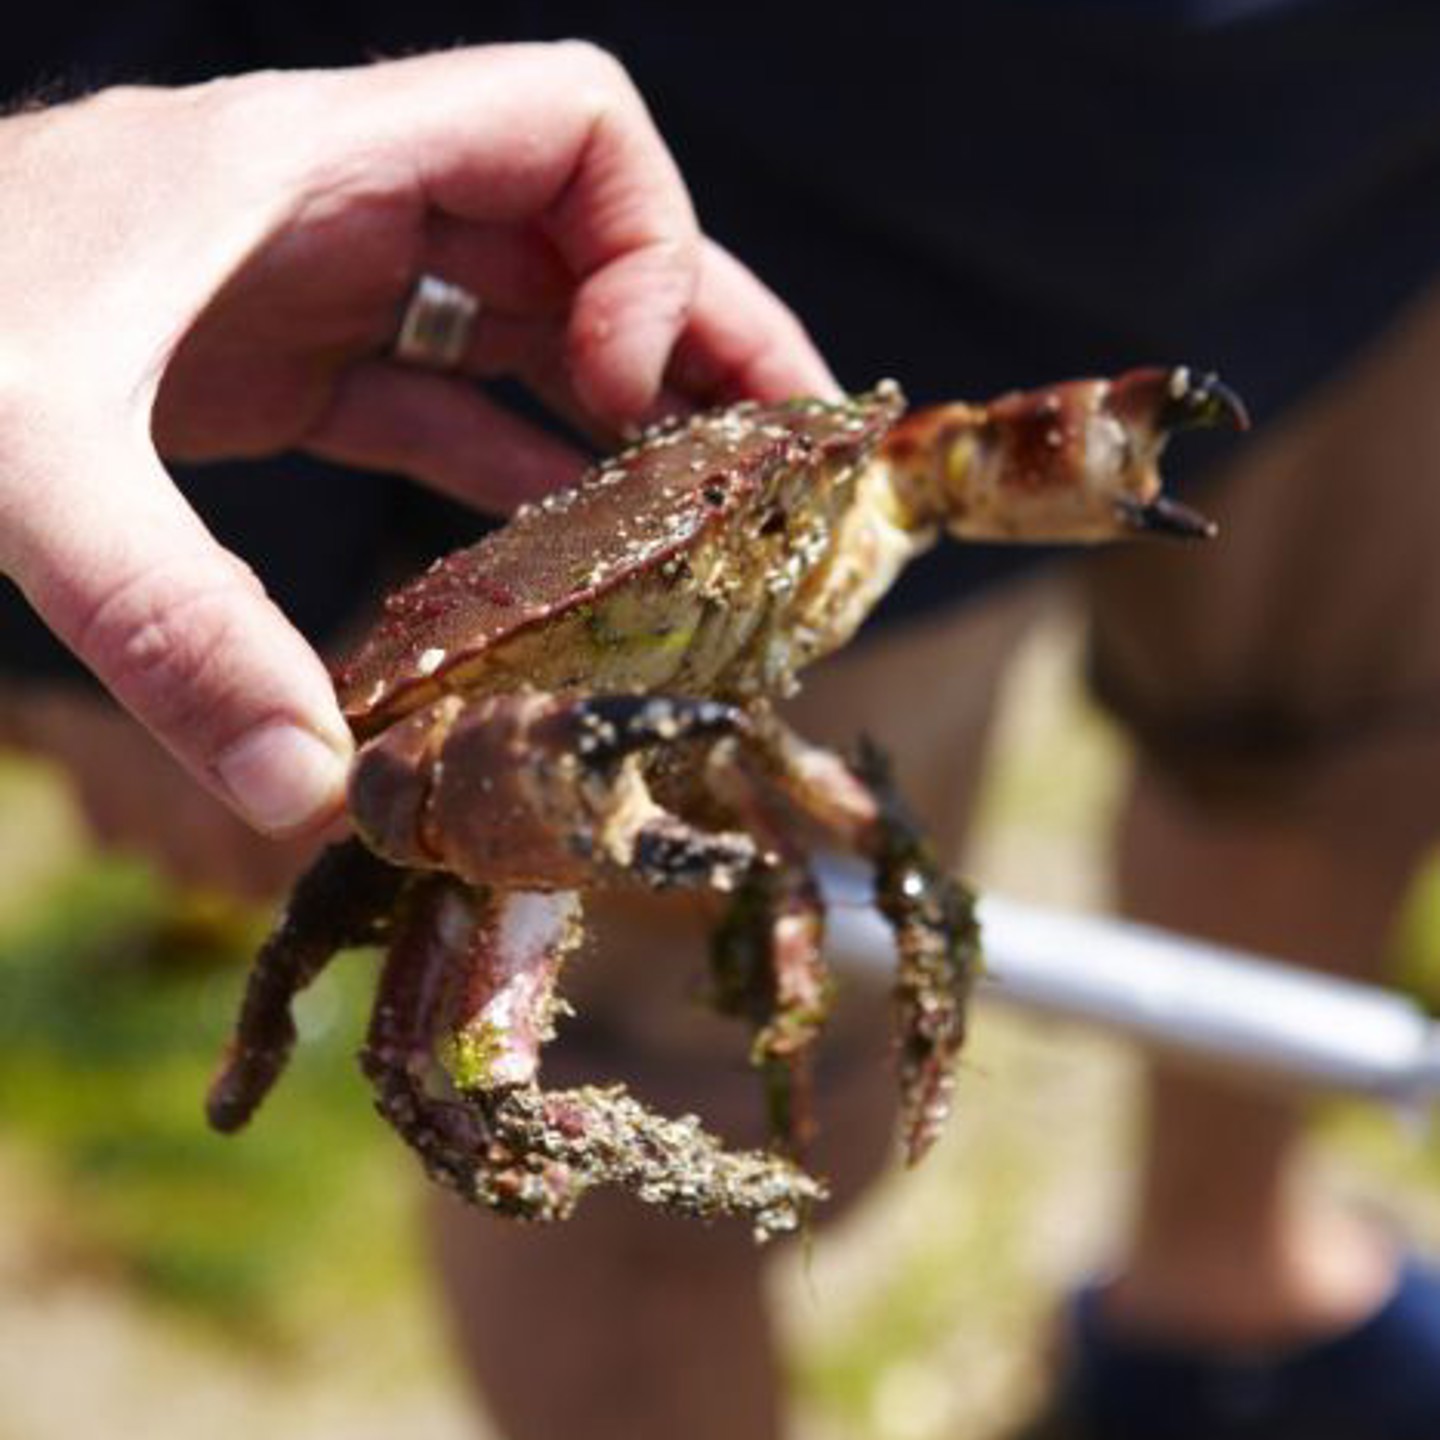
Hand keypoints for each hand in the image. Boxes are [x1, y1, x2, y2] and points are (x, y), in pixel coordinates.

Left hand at [0, 43, 833, 838]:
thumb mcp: (20, 462)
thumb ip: (169, 622)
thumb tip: (314, 790)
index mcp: (309, 163)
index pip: (571, 125)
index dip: (649, 242)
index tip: (629, 385)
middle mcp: (332, 207)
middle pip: (579, 234)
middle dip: (694, 331)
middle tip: (784, 450)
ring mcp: (304, 288)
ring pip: (518, 317)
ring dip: (618, 400)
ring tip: (708, 501)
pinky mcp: (268, 367)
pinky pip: (431, 397)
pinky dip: (510, 456)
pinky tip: (563, 540)